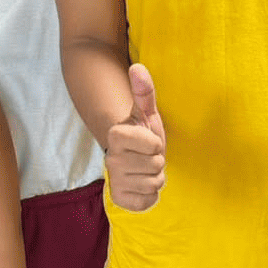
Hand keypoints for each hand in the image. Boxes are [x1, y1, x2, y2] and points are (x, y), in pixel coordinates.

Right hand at [105, 64, 165, 211]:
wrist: (137, 162)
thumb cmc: (144, 135)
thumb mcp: (147, 113)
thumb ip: (144, 91)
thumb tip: (137, 67)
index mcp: (116, 135)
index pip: (151, 144)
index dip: (155, 143)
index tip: (149, 142)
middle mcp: (110, 159)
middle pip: (155, 165)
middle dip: (158, 162)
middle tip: (148, 157)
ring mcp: (114, 180)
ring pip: (153, 183)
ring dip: (156, 178)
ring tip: (146, 170)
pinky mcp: (120, 199)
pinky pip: (147, 200)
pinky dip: (151, 195)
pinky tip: (143, 185)